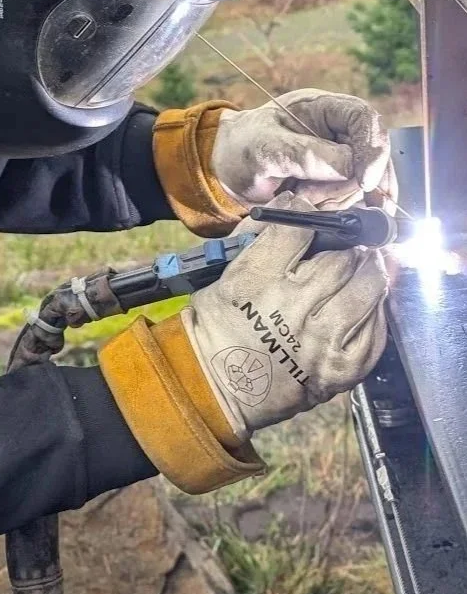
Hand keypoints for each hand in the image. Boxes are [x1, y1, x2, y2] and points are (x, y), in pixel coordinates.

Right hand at [182, 194, 388, 436]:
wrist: (217, 386)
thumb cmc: (219, 324)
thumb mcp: (225, 274)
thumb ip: (256, 238)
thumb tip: (290, 206)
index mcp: (256, 281)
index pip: (297, 230)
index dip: (307, 216)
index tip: (310, 216)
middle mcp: (292, 309)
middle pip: (340, 258)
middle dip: (345, 244)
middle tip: (345, 242)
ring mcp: (320, 342)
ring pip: (367, 290)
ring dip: (370, 270)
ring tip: (366, 263)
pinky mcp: (340, 370)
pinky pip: (376, 332)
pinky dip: (376, 311)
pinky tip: (366, 302)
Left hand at [212, 89, 396, 211]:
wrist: (228, 170)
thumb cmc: (241, 148)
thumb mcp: (264, 149)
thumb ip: (304, 155)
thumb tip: (350, 167)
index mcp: (321, 108)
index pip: (365, 118)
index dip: (373, 149)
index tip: (363, 181)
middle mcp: (336, 130)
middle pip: (371, 157)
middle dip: (348, 185)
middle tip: (312, 195)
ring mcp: (339, 157)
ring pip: (363, 184)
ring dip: (336, 199)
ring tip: (300, 196)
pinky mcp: (335, 181)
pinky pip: (352, 199)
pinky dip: (336, 208)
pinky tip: (312, 206)